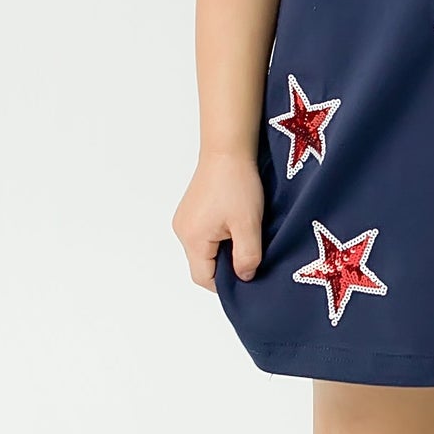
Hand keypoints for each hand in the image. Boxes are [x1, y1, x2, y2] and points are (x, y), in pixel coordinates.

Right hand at [172, 151, 265, 291]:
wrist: (228, 149)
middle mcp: (182, 231)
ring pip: (204, 250)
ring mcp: (185, 219)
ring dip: (224, 250)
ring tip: (244, 237)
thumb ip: (247, 257)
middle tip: (250, 255)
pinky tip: (236, 225)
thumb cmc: (237, 183)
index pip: (203, 279)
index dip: (226, 284)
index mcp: (193, 239)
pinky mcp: (191, 210)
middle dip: (226, 266)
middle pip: (202, 265)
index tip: (247, 275)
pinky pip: (204, 235)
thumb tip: (244, 277)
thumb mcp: (249, 225)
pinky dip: (219, 237)